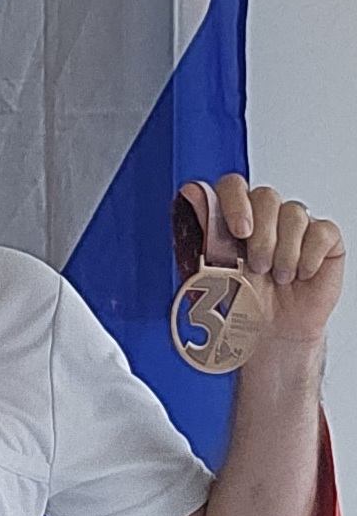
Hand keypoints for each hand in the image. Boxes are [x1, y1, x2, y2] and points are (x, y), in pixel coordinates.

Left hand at [214, 174, 345, 346]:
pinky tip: (300, 274)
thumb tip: (192, 193)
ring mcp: (296, 224)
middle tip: (257, 266)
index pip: (233, 185)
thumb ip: (205, 228)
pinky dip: (309, 257)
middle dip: (261, 236)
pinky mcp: (324, 238)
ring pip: (295, 212)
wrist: (271, 330)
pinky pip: (322, 231)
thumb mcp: (215, 267)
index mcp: (234, 216)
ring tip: (277, 276)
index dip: (235, 201)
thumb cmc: (242, 298)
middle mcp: (265, 215)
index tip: (239, 231)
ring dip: (284, 252)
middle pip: (266, 195)